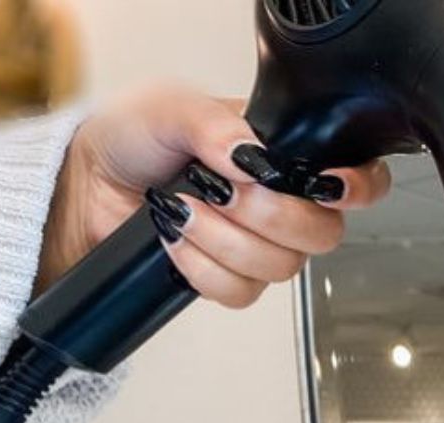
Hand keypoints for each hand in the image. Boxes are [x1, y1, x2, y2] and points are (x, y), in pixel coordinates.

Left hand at [39, 84, 390, 305]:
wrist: (85, 191)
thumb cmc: (129, 141)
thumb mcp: (170, 108)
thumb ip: (215, 123)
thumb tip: (253, 157)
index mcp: (285, 155)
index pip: (359, 180)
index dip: (356, 188)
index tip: (326, 185)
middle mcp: (281, 204)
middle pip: (322, 234)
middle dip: (269, 215)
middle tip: (221, 191)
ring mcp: (257, 248)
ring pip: (280, 268)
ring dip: (224, 240)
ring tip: (182, 209)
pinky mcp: (228, 281)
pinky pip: (241, 293)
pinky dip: (202, 268)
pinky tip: (176, 242)